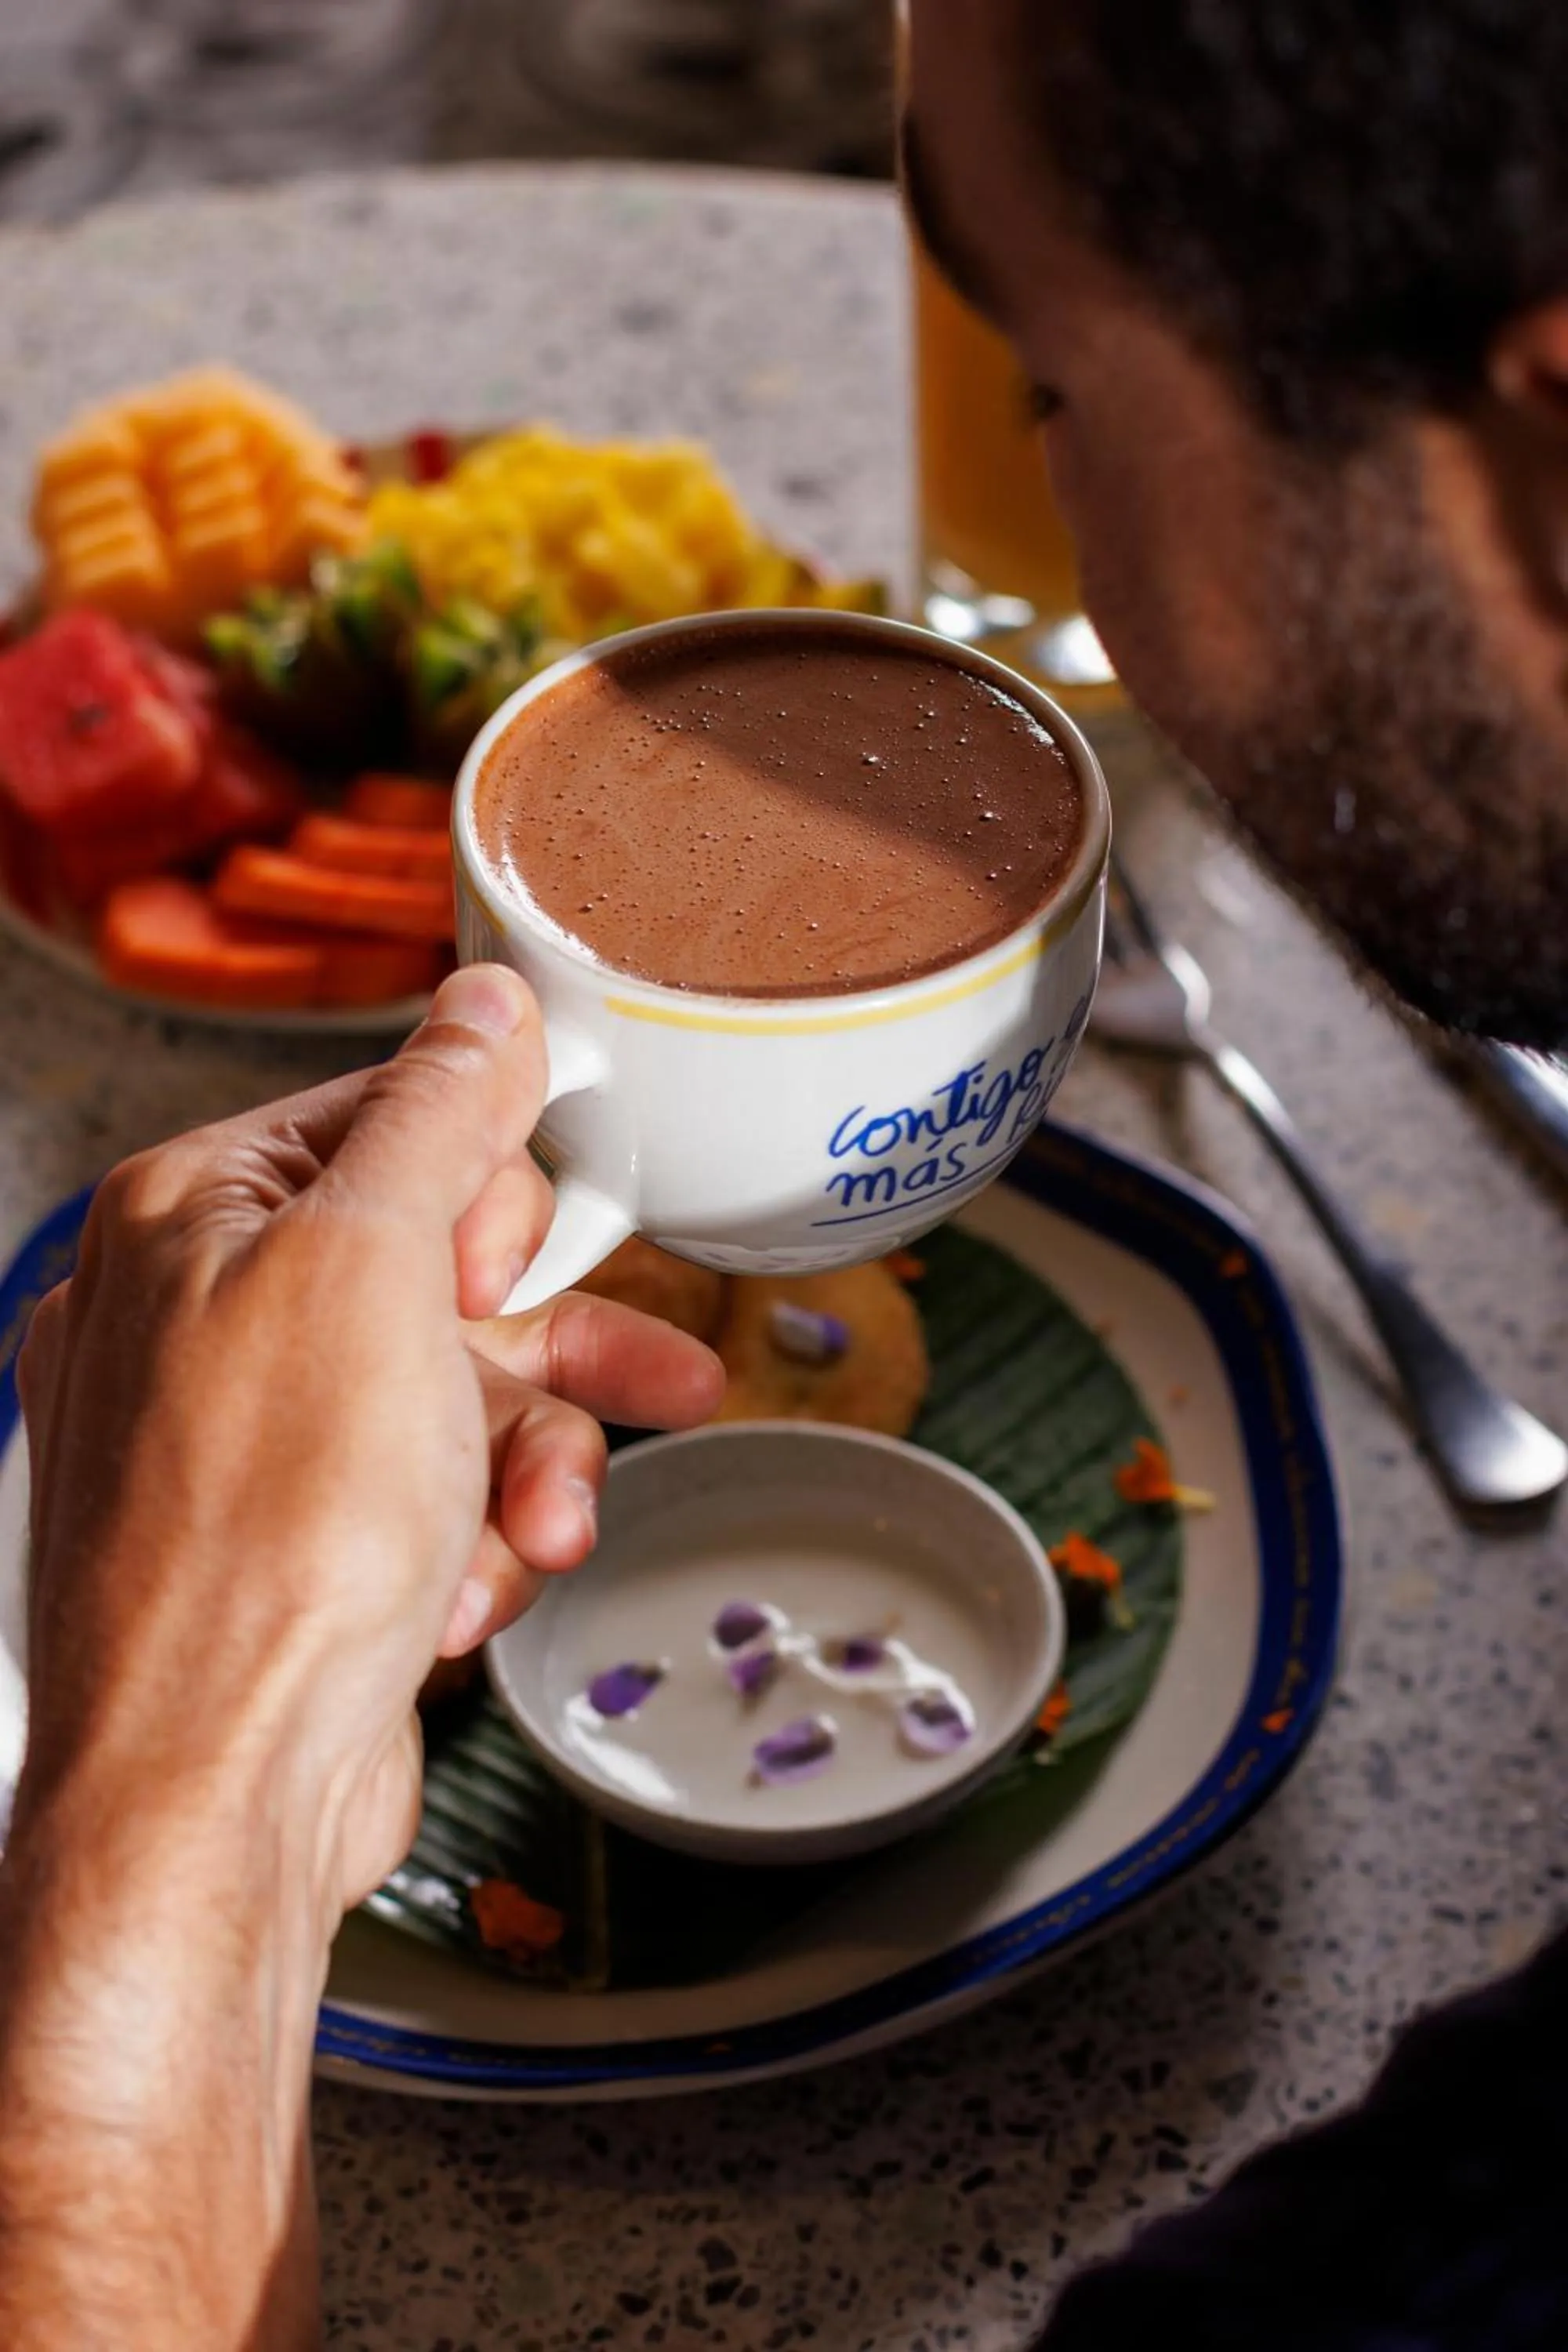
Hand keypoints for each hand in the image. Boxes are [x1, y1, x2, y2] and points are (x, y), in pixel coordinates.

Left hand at [0, 964, 721, 2348]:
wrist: (221, 1794)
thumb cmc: (260, 1547)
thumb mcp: (371, 1272)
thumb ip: (436, 1119)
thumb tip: (484, 1002)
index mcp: (195, 1219)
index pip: (387, 1117)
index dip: (494, 1180)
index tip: (562, 1226)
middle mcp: (208, 1319)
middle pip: (443, 1265)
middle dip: (537, 1346)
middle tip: (604, 1371)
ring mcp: (251, 1441)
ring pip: (463, 1393)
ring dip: (528, 1464)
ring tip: (535, 1526)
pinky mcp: (303, 1543)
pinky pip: (442, 1494)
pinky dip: (478, 1543)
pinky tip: (458, 1593)